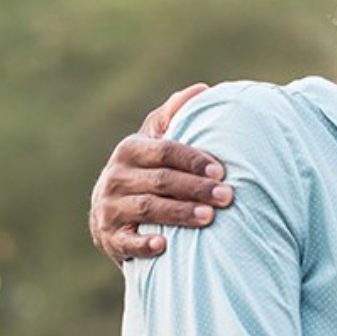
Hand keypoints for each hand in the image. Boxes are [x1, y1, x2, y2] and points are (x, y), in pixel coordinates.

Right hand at [88, 84, 234, 264]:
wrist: (111, 212)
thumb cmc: (145, 169)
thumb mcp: (154, 140)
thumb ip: (174, 115)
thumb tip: (202, 90)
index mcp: (131, 149)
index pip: (164, 151)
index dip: (193, 160)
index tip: (221, 170)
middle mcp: (116, 177)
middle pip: (160, 180)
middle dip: (195, 188)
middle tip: (227, 197)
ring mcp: (110, 208)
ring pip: (148, 209)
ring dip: (179, 213)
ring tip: (209, 218)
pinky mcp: (109, 237)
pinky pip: (126, 242)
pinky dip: (144, 244)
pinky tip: (165, 246)